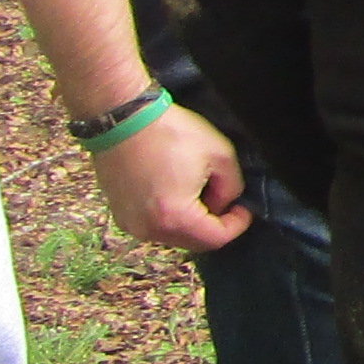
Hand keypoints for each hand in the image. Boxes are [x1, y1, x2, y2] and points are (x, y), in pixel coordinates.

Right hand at [90, 104, 249, 253]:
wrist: (123, 120)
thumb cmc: (172, 133)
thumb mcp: (220, 155)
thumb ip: (232, 187)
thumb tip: (225, 205)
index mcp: (175, 217)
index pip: (215, 240)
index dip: (236, 225)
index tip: (243, 207)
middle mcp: (148, 229)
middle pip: (194, 243)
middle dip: (214, 225)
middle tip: (223, 199)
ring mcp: (130, 224)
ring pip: (173, 237)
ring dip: (192, 223)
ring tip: (198, 191)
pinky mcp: (119, 215)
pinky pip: (153, 227)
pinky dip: (170, 217)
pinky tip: (174, 191)